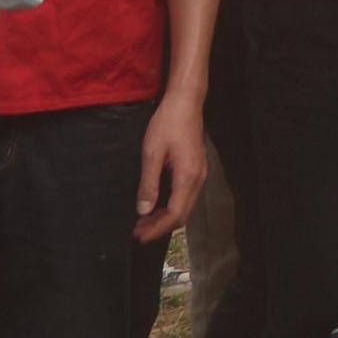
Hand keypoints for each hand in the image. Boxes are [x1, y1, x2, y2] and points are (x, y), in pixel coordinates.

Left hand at [132, 86, 213, 240]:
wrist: (186, 101)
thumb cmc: (168, 123)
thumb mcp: (152, 152)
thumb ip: (149, 183)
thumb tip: (144, 210)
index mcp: (187, 177)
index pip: (174, 214)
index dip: (156, 229)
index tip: (139, 236)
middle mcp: (198, 179)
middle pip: (182, 215)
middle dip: (160, 227)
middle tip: (138, 231)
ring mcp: (199, 174)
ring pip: (185, 207)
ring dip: (165, 217)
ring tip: (144, 221)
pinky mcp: (196, 169)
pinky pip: (185, 196)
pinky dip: (171, 205)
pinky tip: (156, 204)